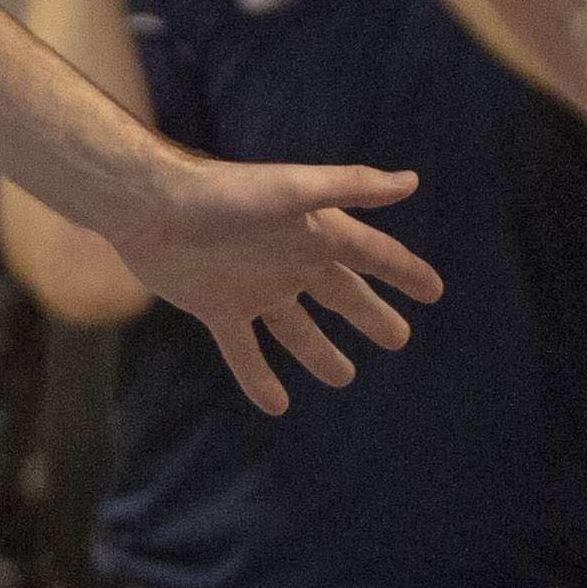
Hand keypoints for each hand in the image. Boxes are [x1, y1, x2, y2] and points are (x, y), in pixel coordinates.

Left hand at [114, 154, 441, 413]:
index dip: (403, 272)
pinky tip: (276, 405)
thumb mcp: (293, 189)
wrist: (152, 207)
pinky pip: (245, 351)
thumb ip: (348, 187)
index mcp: (313, 233)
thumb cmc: (225, 193)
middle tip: (398, 339)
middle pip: (340, 294)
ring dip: (319, 352)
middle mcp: (288, 261)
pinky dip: (259, 378)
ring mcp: (254, 288)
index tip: (433, 291)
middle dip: (369, 314)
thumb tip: (409, 182)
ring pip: (296, 329)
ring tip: (344, 377)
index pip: (372, 255)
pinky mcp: (218, 308)